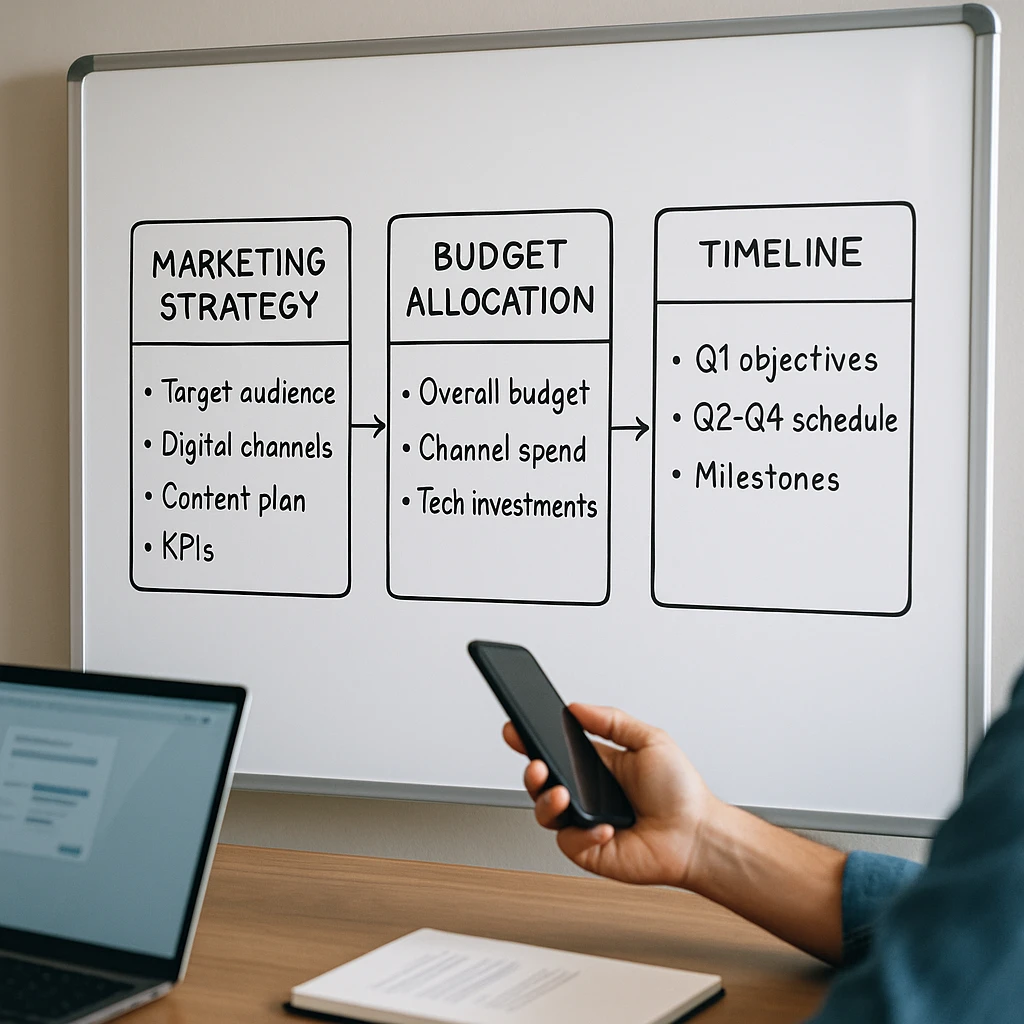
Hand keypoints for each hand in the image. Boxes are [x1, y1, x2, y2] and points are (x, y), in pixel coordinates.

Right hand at [503, 704, 716, 888]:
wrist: (698, 835)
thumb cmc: (681, 793)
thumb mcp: (650, 740)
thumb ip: (612, 720)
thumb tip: (577, 707)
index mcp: (597, 765)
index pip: (554, 750)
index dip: (530, 740)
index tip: (515, 728)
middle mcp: (586, 794)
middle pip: (541, 782)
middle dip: (530, 771)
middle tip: (536, 763)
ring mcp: (585, 823)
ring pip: (545, 813)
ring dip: (546, 801)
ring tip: (561, 793)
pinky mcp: (589, 851)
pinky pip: (569, 841)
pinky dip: (583, 833)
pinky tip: (604, 827)